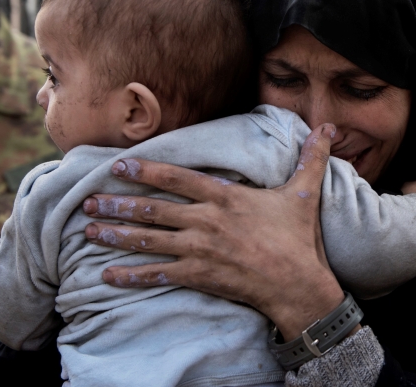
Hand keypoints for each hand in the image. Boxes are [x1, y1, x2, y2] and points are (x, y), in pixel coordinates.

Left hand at [82, 124, 346, 338]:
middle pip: (153, 209)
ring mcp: (199, 249)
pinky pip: (158, 275)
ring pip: (148, 240)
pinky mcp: (199, 276)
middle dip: (117, 204)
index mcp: (225, 197)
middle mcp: (206, 221)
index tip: (119, 166)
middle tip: (87, 201)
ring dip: (116, 235)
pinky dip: (131, 275)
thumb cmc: (299, 239)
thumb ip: (311, 159)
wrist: (299, 284)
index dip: (146, 170)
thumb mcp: (305, 193)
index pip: (177, 178)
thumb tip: (328, 129)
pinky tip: (107, 275)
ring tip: (88, 231)